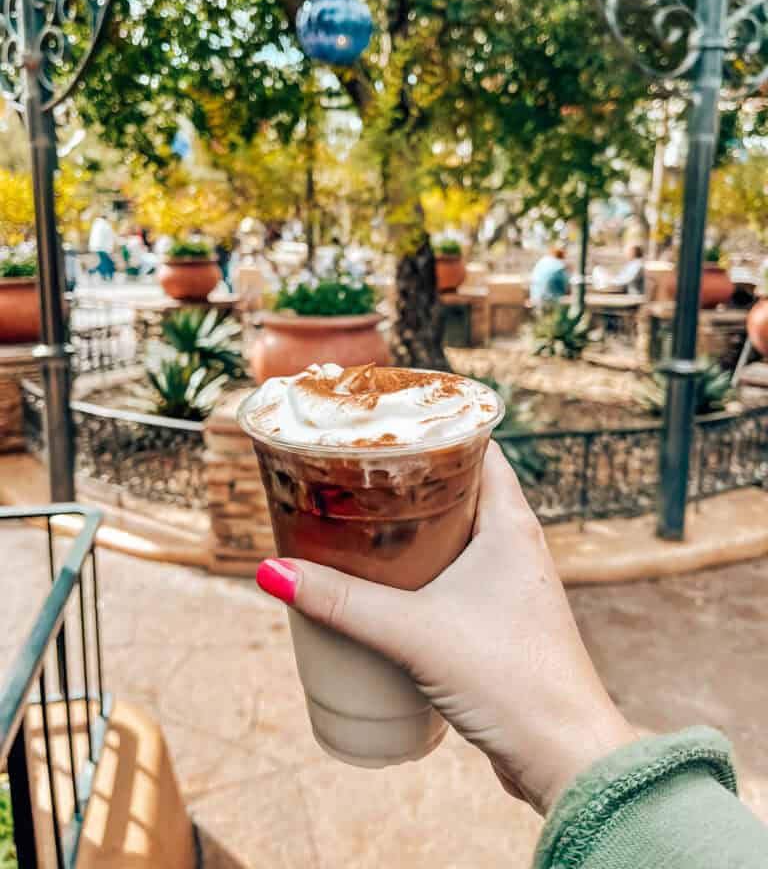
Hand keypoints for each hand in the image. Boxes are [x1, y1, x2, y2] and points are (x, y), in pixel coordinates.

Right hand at [257, 442, 636, 813]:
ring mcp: (513, 585)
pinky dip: (426, 569)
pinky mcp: (503, 622)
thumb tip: (273, 572)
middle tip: (357, 473)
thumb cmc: (508, 680)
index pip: (479, 446)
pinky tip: (390, 586)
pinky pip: (460, 576)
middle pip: (461, 488)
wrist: (564, 757)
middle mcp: (518, 545)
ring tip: (362, 523)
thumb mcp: (412, 632)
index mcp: (512, 523)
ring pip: (459, 535)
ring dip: (417, 528)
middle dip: (411, 480)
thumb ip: (342, 602)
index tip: (386, 424)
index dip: (435, 428)